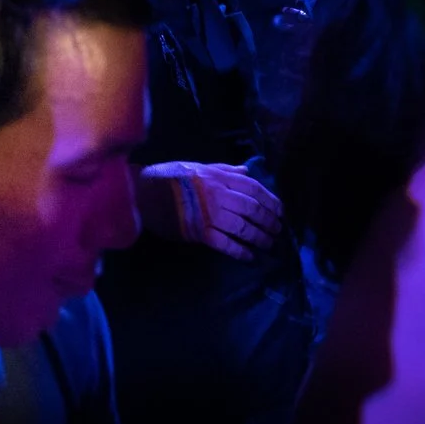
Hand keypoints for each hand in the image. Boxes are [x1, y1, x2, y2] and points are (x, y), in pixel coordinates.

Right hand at [138, 161, 284, 259]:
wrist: (144, 193)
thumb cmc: (169, 177)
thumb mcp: (198, 166)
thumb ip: (224, 169)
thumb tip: (246, 170)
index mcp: (219, 177)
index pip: (254, 188)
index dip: (271, 201)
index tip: (280, 211)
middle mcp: (219, 195)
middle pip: (253, 209)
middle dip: (270, 222)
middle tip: (278, 231)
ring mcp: (211, 215)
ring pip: (244, 228)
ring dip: (260, 238)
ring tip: (269, 245)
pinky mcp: (201, 233)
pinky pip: (227, 244)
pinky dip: (241, 252)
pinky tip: (249, 257)